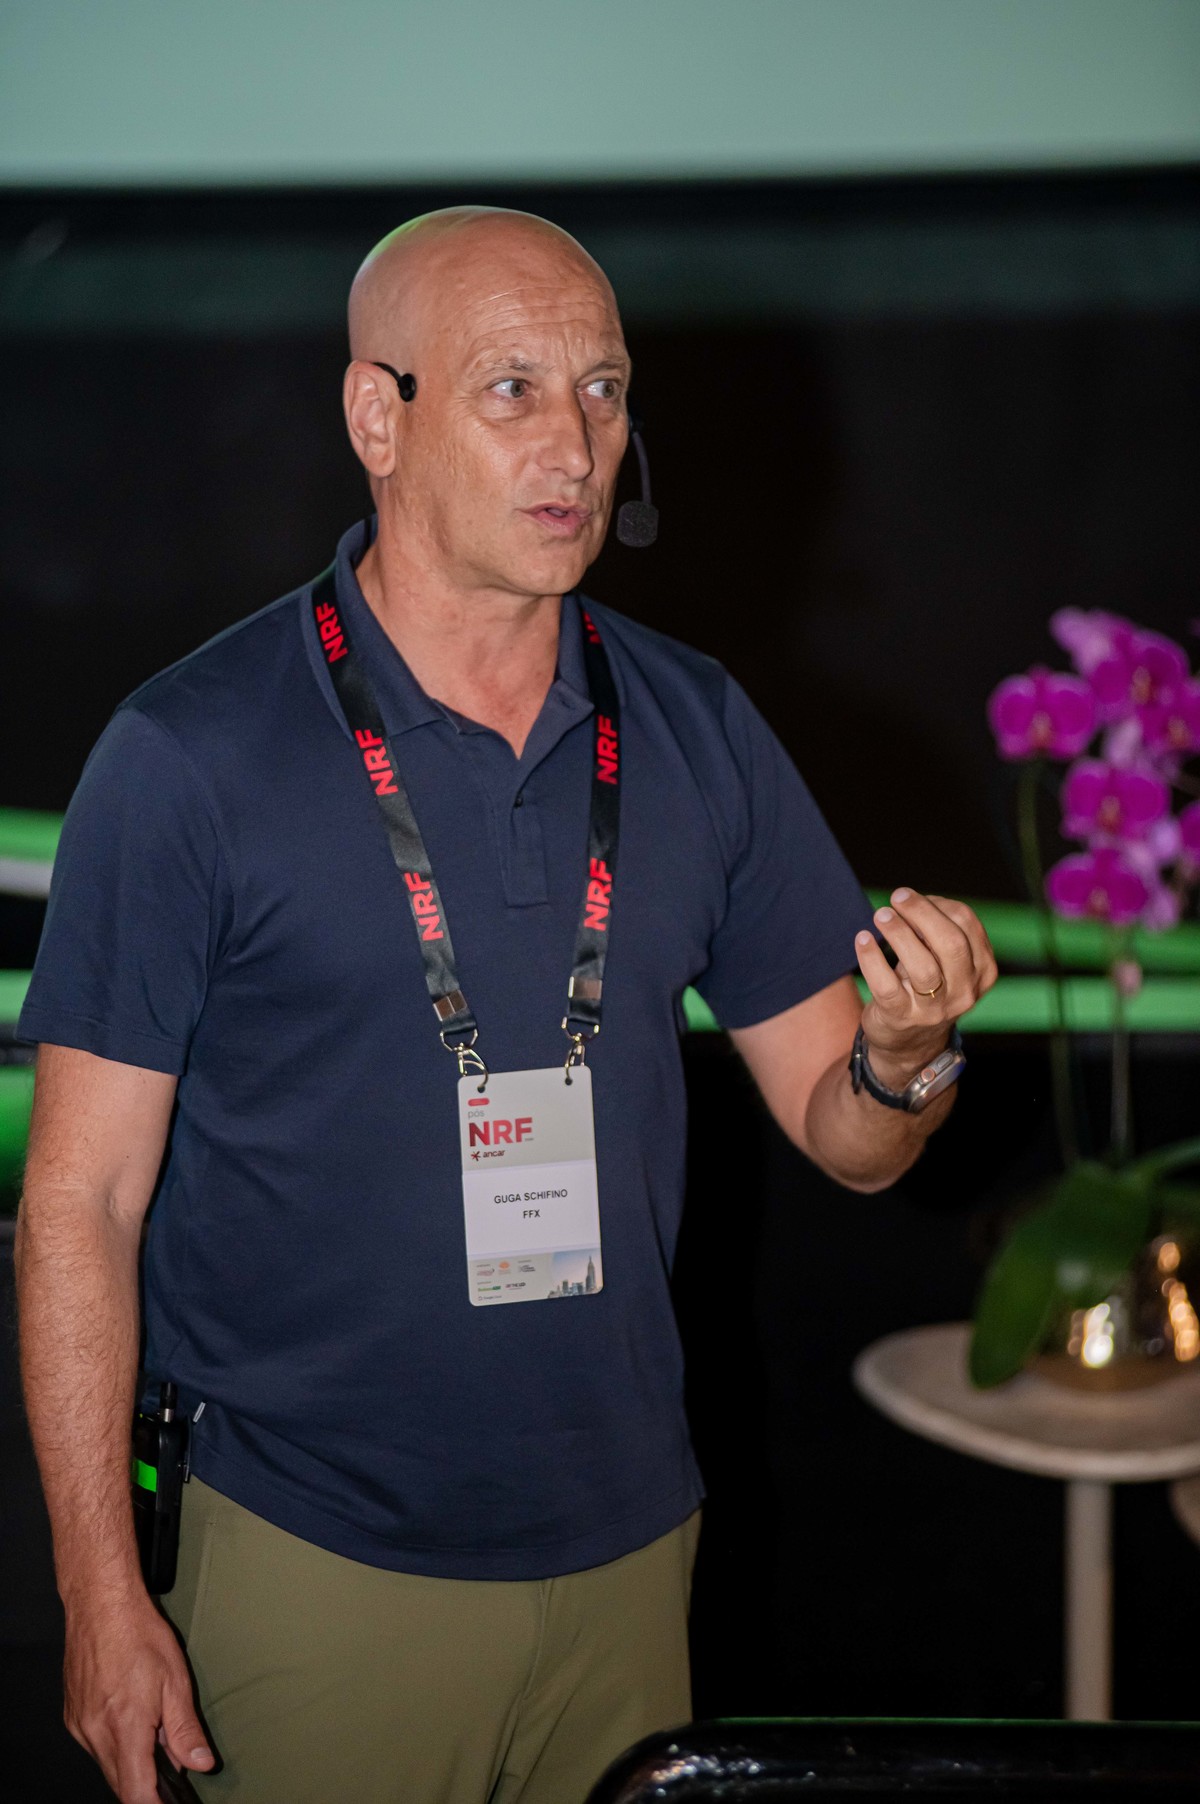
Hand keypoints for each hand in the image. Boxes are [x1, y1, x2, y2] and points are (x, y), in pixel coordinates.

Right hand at [64, 1589, 213, 1802]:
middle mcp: (95, 1732)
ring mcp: (80, 1726)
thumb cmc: (139, 1633)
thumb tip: (200, 1764)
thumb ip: (185, 1728)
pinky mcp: (72, 1717)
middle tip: (172, 1764)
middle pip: (121, 1783)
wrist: (100, 1604)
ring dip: (131, 1762)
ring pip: (107, 1765)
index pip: (136, 1793)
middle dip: (146, 1783)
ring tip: (152, 1729)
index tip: (171, 1801)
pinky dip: (114, 1744)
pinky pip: (94, 1747)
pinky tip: (131, 1719)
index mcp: (124, 1726)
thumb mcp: (176, 1679)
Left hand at [854, 888, 997, 1088]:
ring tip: (881, 916)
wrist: (908, 1042)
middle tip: (897, 897)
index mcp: (982, 970)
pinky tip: (862, 939)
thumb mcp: (943, 961)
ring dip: (899, 934)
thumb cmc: (926, 987)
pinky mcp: (901, 1018)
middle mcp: (964, 992)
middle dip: (922, 913)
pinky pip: (886, 986)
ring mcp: (934, 1009)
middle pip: (951, 944)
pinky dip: (871, 959)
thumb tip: (911, 901)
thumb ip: (937, 931)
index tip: (913, 898)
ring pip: (923, 966)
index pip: (968, 925)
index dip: (939, 903)